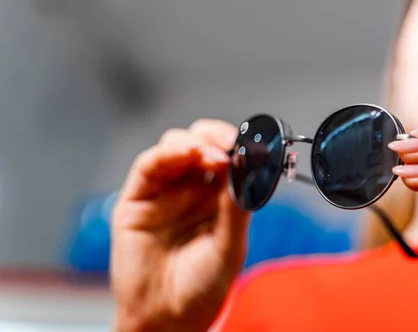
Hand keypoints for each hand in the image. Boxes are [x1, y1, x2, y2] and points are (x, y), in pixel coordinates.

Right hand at [111, 120, 249, 331]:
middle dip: (215, 136)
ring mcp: (164, 192)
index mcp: (218, 198)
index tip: (248, 143)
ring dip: (193, 142)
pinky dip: (166, 153)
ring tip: (211, 154)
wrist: (167, 318)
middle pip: (201, 143)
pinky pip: (148, 166)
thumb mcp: (230, 246)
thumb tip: (246, 168)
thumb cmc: (201, 287)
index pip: (227, 158)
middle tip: (228, 142)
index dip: (236, 145)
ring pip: (175, 147)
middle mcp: (191, 190)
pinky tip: (184, 154)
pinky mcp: (137, 199)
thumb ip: (236, 207)